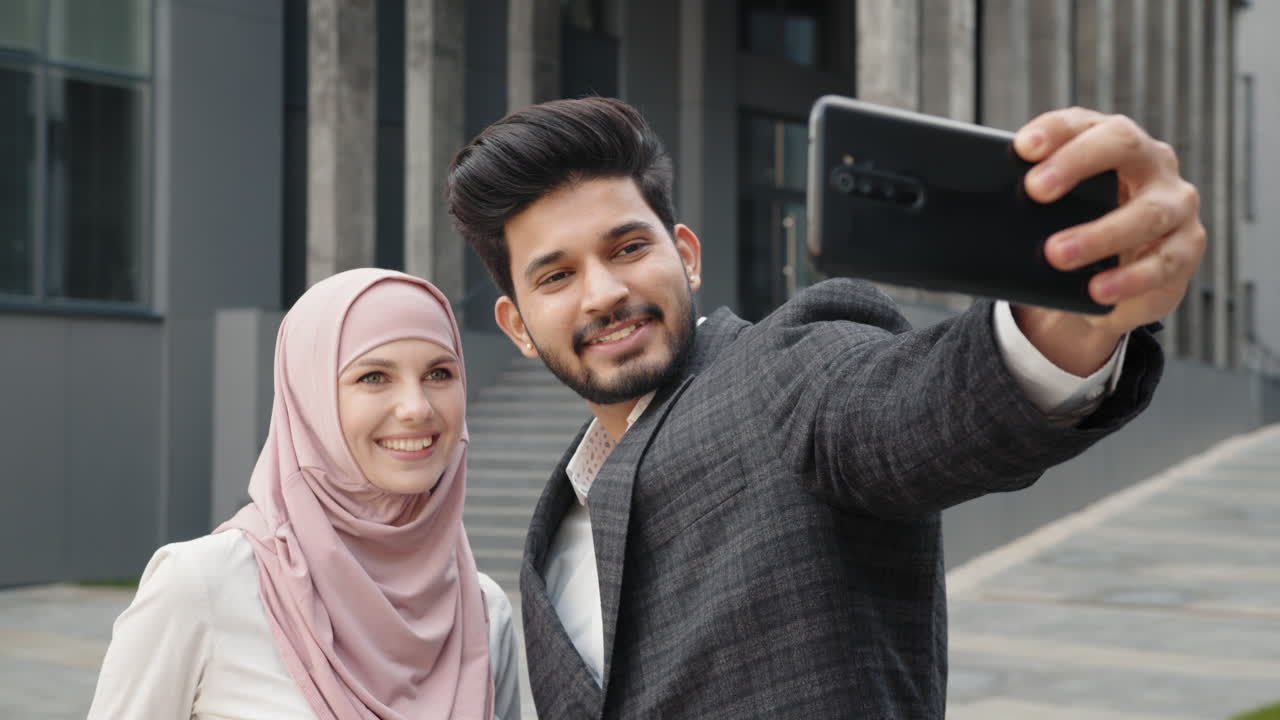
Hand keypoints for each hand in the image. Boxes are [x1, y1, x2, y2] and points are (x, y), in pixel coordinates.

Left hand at [1009, 107, 1206, 374]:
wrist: (1103, 282)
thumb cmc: (1070, 231)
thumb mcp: (1048, 214)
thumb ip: (1027, 203)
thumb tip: (980, 207)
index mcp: (1110, 141)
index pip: (1082, 122)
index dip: (1054, 131)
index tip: (1021, 147)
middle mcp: (1151, 162)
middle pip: (1122, 145)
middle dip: (1076, 164)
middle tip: (1034, 191)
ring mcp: (1175, 204)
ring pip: (1147, 213)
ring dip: (1100, 235)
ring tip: (1057, 254)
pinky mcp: (1186, 247)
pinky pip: (1164, 264)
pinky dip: (1128, 280)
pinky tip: (1098, 292)